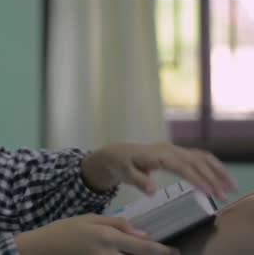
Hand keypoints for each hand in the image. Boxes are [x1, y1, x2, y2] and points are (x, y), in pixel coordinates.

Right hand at [14, 214, 178, 254]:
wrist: (43, 248)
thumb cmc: (66, 229)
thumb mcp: (91, 218)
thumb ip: (117, 224)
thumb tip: (143, 233)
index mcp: (107, 238)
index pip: (142, 247)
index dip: (161, 250)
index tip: (175, 251)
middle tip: (170, 254)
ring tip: (151, 254)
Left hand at [81, 142, 237, 199]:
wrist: (115, 154)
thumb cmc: (119, 164)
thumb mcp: (124, 173)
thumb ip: (138, 181)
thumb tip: (153, 191)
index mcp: (158, 155)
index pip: (182, 167)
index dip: (197, 179)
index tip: (209, 192)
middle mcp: (169, 150)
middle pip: (196, 161)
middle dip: (213, 178)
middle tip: (225, 196)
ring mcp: (174, 150)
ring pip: (201, 157)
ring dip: (217, 170)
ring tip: (230, 186)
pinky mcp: (175, 153)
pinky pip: (197, 157)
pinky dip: (211, 165)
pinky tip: (220, 176)